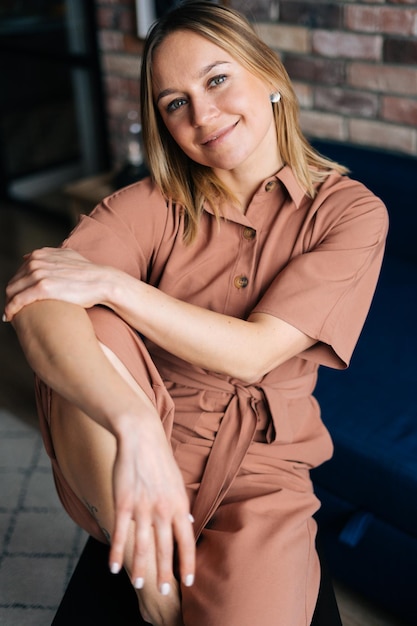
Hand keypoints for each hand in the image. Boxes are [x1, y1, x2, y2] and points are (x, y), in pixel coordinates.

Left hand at [4, 247, 113, 320]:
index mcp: (39, 254)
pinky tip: (9, 317)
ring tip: (10, 315)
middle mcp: (36, 262)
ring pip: (11, 291)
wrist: (102, 282)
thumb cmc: (88, 273)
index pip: (18, 272)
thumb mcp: (68, 256)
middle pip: (13, 281)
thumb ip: (49, 255)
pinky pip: (17, 301)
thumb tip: (31, 257)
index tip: (17, 296)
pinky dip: (10, 309)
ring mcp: (38, 274)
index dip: (16, 285)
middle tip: (12, 309)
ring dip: (8, 304)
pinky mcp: (41, 289)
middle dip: (10, 296)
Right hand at [110, 413, 194, 594]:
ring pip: (143, 545)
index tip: (188, 580)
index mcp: (179, 504)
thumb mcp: (177, 482)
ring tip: (141, 585)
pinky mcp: (123, 503)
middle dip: (165, 573)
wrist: (140, 437)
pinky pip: (120, 533)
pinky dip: (116, 552)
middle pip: (165, 548)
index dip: (188, 563)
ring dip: (141, 569)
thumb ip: (180, 505)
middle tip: (164, 591)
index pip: (187, 541)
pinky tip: (113, 568)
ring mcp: (142, 507)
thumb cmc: (159, 459)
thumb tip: (188, 523)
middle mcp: (163, 509)